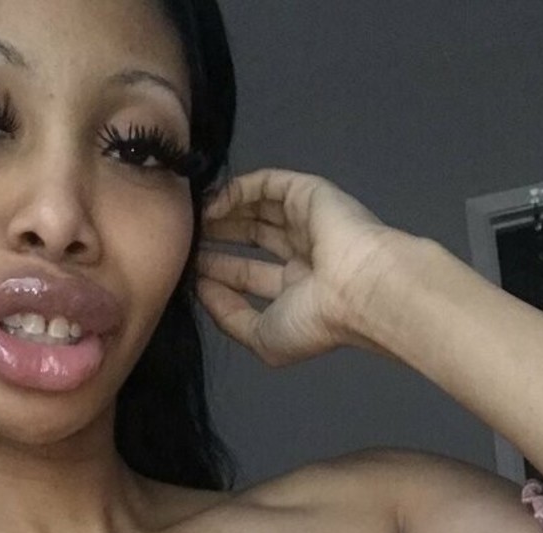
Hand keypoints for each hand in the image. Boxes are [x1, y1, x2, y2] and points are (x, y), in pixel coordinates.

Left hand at [196, 167, 412, 366]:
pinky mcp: (308, 194)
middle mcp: (302, 255)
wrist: (357, 291)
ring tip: (191, 219)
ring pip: (256, 210)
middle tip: (186, 239)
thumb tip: (203, 290)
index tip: (187, 271)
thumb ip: (229, 318)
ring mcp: (305, 223)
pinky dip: (236, 191)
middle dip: (219, 240)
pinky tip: (210, 205)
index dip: (218, 273)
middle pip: (251, 240)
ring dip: (224, 214)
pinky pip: (265, 185)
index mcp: (297, 291)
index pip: (250, 277)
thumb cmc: (313, 322)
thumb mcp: (262, 338)